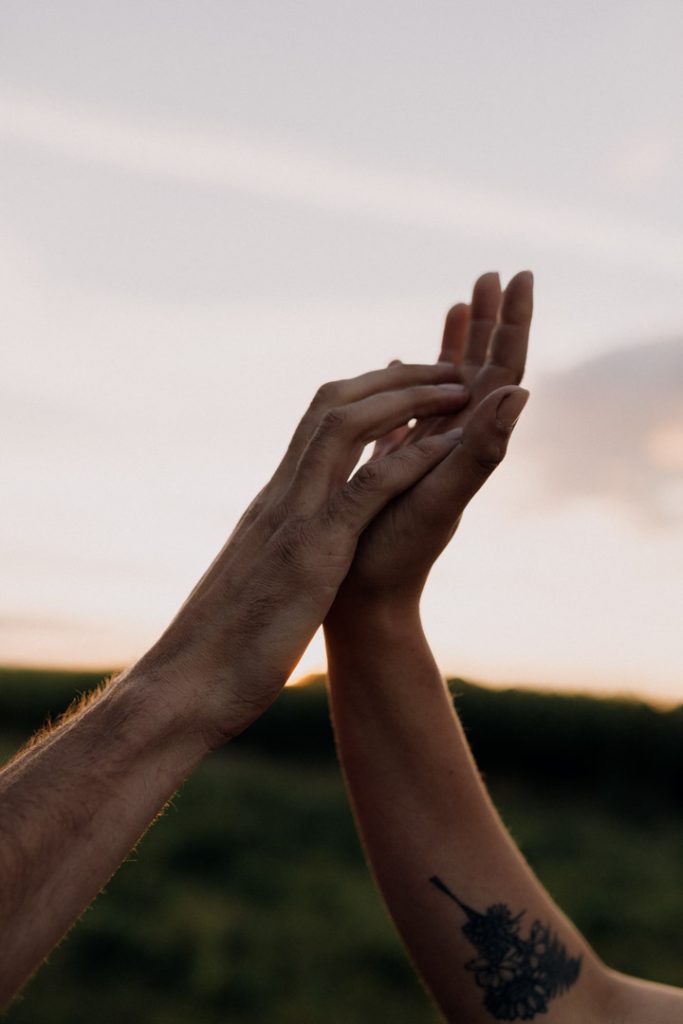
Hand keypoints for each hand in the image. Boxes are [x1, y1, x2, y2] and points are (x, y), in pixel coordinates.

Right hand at [136, 362, 470, 742]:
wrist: (189, 683)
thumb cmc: (224, 641)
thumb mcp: (262, 576)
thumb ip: (279, 546)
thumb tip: (296, 540)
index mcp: (274, 501)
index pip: (317, 423)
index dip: (367, 393)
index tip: (408, 382)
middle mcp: (282, 496)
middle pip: (332, 406)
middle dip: (393, 378)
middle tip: (445, 367)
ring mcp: (294, 518)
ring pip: (345, 428)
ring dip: (405, 399)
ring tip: (458, 388)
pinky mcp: (311, 554)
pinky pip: (364, 491)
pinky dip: (406, 461)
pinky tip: (448, 445)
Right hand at [327, 271, 532, 609]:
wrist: (367, 596)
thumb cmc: (400, 553)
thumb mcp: (442, 500)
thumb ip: (480, 451)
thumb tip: (520, 392)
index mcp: (470, 442)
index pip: (503, 371)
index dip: (513, 323)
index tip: (521, 277)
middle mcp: (455, 442)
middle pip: (482, 368)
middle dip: (490, 320)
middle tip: (495, 273)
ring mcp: (429, 449)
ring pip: (450, 384)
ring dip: (460, 342)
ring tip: (462, 300)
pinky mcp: (400, 460)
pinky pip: (414, 408)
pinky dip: (417, 378)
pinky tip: (408, 360)